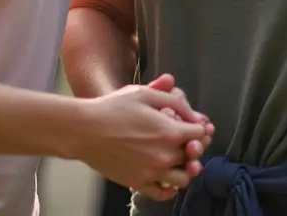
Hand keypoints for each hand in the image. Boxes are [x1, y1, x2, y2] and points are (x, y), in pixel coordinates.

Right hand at [74, 78, 212, 201]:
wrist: (86, 130)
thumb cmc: (114, 107)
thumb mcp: (144, 93)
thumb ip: (171, 99)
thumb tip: (191, 110)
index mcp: (169, 131)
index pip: (200, 134)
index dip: (201, 127)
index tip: (196, 124)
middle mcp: (165, 156)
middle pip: (194, 156)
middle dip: (195, 146)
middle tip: (188, 139)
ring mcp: (152, 173)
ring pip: (184, 179)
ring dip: (186, 169)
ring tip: (179, 159)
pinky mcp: (139, 184)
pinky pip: (164, 193)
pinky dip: (170, 187)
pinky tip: (167, 176)